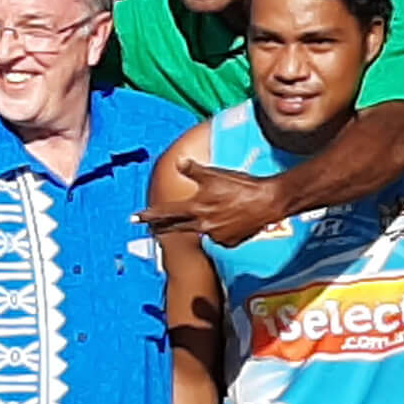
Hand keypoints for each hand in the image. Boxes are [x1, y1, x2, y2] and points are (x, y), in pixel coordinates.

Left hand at [139, 158, 289, 247]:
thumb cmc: (241, 186)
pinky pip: (220, 236)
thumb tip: (179, 162)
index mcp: (196, 207)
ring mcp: (216, 235)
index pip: (165, 213)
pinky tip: (231, 219)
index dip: (149, 215)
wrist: (268, 201)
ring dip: (202, 224)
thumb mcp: (215, 174)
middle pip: (176, 227)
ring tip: (219, 211)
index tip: (135, 218)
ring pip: (202, 230)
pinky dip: (221, 229)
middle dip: (162, 227)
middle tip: (150, 229)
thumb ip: (194, 170)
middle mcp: (202, 224)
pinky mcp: (230, 241)